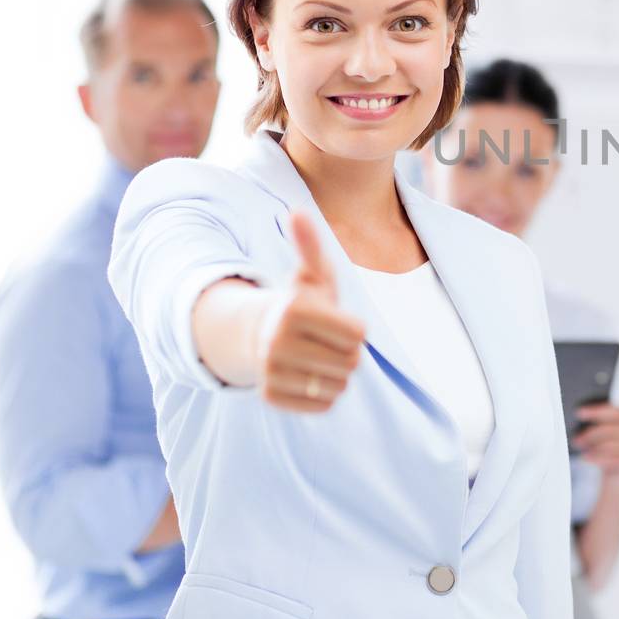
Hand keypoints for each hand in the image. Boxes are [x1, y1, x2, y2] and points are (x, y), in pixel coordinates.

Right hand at [257, 212, 364, 412]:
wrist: (259, 336)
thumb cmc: (301, 303)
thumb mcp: (311, 274)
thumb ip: (310, 246)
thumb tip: (297, 212)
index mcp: (295, 309)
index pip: (359, 335)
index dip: (355, 329)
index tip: (336, 321)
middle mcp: (278, 341)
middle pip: (351, 362)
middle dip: (347, 352)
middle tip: (326, 341)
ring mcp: (272, 371)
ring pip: (339, 386)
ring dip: (336, 374)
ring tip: (316, 357)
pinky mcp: (272, 396)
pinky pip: (322, 405)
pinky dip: (322, 395)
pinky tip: (307, 376)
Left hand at [571, 403, 618, 475]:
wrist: (617, 466)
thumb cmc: (607, 444)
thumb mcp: (603, 431)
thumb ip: (597, 422)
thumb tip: (580, 415)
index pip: (612, 410)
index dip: (595, 411)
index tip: (579, 412)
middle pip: (610, 429)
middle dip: (591, 434)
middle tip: (576, 439)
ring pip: (611, 445)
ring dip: (593, 449)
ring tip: (581, 451)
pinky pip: (613, 459)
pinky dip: (597, 458)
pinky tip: (587, 458)